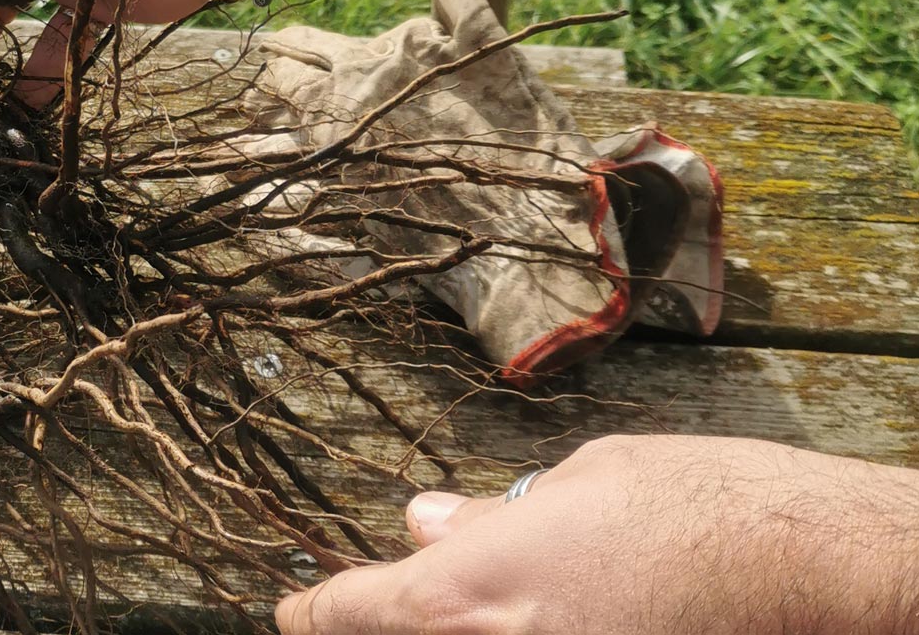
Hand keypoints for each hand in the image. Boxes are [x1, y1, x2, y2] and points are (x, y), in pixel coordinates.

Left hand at [277, 435, 918, 634]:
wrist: (809, 569)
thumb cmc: (695, 509)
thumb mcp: (577, 486)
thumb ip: (488, 518)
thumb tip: (424, 521)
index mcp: (458, 596)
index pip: (342, 615)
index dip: (311, 612)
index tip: (297, 611)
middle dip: (386, 626)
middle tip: (398, 604)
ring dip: (455, 632)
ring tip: (498, 602)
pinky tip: (553, 614)